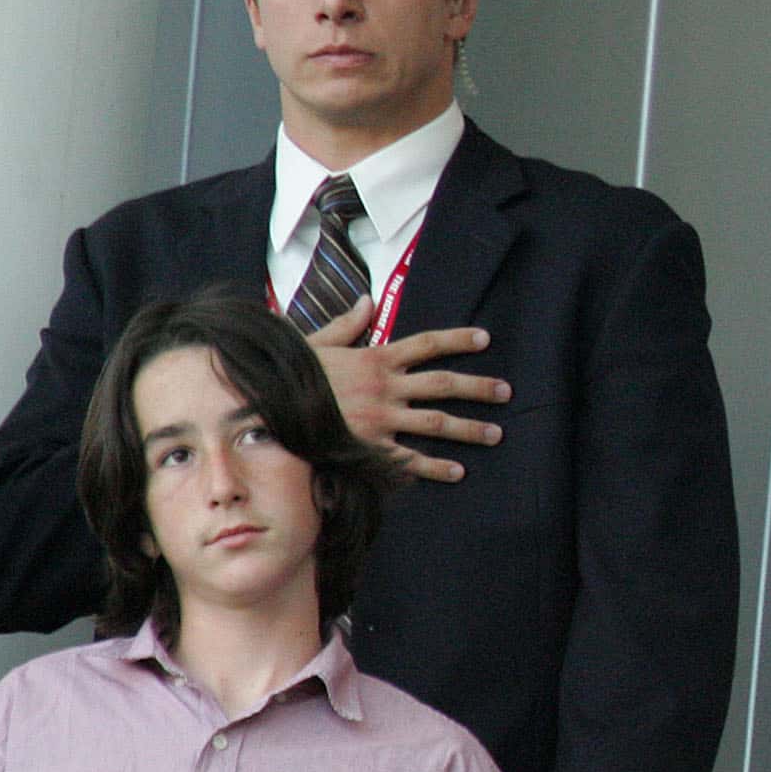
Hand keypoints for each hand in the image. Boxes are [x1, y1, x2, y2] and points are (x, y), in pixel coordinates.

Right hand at [307, 303, 510, 482]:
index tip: (485, 338)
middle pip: (443, 384)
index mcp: (375, 358)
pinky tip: (458, 472)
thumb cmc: (288, 375)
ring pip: (436, 422)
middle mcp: (385, 386)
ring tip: (496, 434)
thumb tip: (367, 299)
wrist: (264, 408)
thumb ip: (347, 324)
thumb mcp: (316, 342)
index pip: (426, 343)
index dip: (458, 339)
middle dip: (478, 387)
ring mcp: (381, 417)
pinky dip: (435, 467)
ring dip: (469, 429)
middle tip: (506, 392)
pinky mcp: (370, 445)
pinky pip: (410, 458)